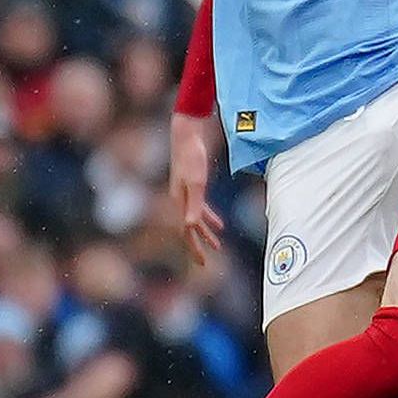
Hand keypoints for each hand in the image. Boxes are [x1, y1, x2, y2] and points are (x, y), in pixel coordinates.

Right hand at [168, 114, 225, 267]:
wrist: (186, 134)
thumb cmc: (191, 156)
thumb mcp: (197, 182)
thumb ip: (195, 204)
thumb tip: (191, 226)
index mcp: (179, 202)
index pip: (186, 232)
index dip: (194, 248)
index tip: (202, 263)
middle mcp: (179, 200)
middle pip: (188, 229)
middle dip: (197, 246)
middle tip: (204, 263)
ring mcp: (184, 193)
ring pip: (194, 220)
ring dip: (205, 233)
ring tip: (217, 245)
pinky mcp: (191, 185)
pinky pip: (200, 207)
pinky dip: (209, 218)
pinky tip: (218, 223)